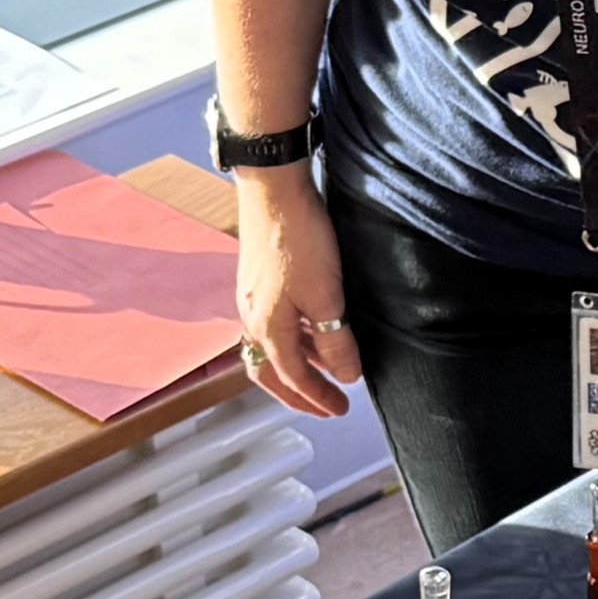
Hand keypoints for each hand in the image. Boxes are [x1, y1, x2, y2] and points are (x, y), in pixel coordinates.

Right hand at [235, 171, 360, 417]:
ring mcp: (253, 296)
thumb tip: (346, 376)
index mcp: (267, 328)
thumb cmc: (298, 239)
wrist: (273, 189)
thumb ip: (337, 340)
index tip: (341, 409)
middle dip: (297, 393)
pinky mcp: (258, 278)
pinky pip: (273, 323)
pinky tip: (315, 328)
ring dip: (299, 363)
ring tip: (329, 368)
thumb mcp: (327, 296)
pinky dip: (294, 338)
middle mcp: (252, 316)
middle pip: (270, 371)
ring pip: (272, 346)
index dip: (317, 398)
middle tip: (324, 404)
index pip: (292, 378)